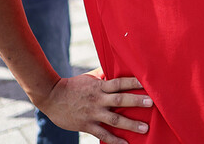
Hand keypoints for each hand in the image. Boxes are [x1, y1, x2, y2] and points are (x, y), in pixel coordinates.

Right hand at [37, 71, 151, 143]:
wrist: (51, 97)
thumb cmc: (72, 86)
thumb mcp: (89, 77)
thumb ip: (103, 75)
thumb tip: (115, 68)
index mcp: (99, 86)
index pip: (119, 82)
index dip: (133, 82)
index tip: (147, 82)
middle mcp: (98, 99)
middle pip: (120, 100)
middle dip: (136, 101)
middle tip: (152, 103)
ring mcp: (93, 113)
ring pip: (114, 119)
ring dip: (131, 124)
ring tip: (145, 128)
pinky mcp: (86, 125)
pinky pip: (103, 134)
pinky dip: (114, 140)